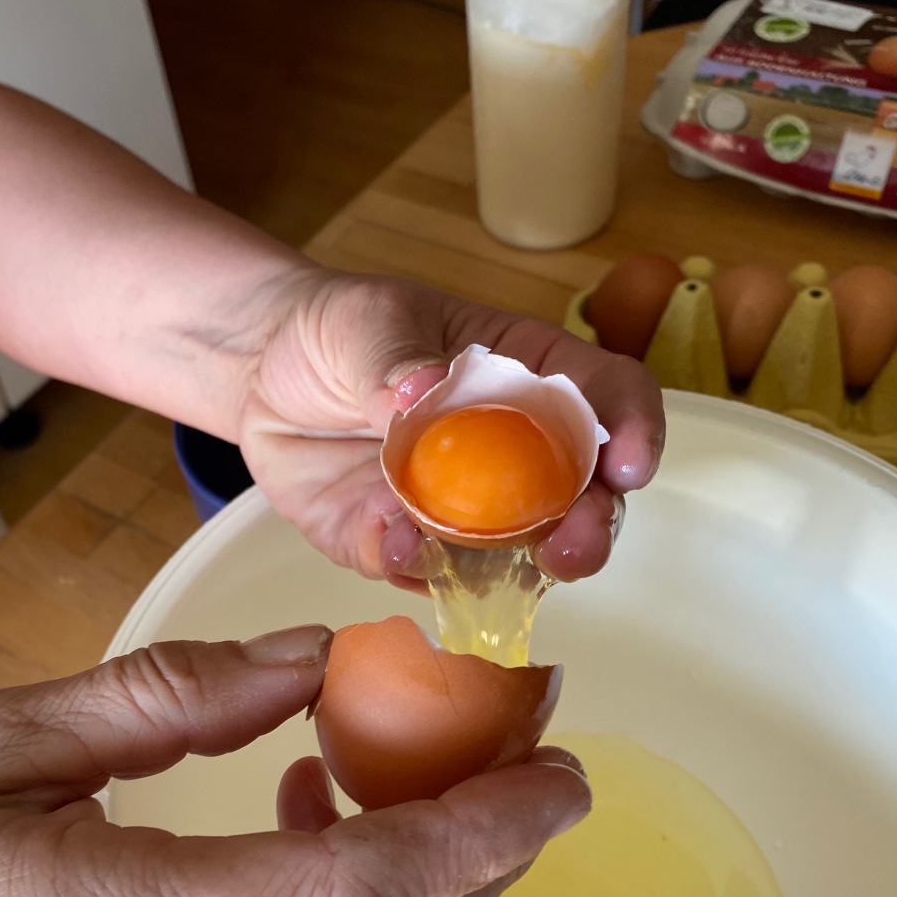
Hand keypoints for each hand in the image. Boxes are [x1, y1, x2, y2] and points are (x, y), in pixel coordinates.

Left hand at [237, 270, 664, 589]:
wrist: (263, 372)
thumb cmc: (339, 330)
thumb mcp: (369, 323)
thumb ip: (397, 360)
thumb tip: (420, 389)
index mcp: (530, 378)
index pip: (609, 398)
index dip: (633, 429)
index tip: (631, 464)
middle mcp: (513, 454)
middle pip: (580, 499)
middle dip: (588, 529)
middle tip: (571, 550)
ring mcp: (462, 510)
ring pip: (511, 556)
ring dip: (501, 569)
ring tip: (464, 559)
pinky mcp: (403, 546)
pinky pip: (422, 573)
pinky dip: (414, 568)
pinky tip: (391, 544)